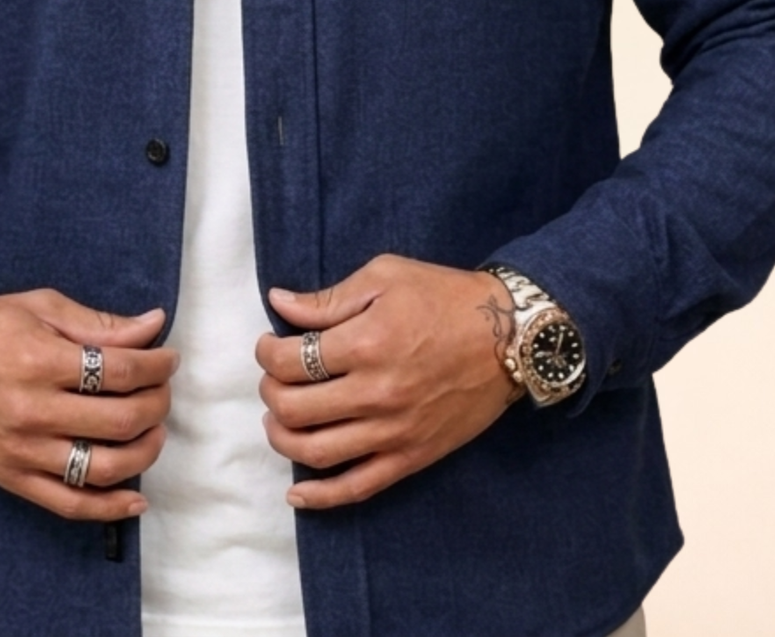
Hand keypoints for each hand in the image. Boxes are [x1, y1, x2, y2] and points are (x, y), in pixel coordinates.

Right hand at [0, 290, 176, 521]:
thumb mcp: (40, 307)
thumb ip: (99, 323)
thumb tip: (153, 326)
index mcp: (39, 361)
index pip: (120, 371)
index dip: (156, 365)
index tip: (168, 358)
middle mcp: (32, 412)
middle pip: (120, 420)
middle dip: (157, 404)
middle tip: (163, 389)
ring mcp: (22, 452)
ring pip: (102, 467)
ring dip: (144, 452)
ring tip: (154, 431)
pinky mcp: (12, 478)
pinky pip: (69, 504)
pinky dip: (109, 508)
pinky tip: (136, 499)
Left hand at [256, 254, 521, 510]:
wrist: (508, 337)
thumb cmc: (444, 297)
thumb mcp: (385, 277)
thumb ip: (328, 298)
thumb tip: (279, 303)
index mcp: (365, 343)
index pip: (289, 361)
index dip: (266, 353)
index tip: (268, 345)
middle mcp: (375, 393)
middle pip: (294, 408)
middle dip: (270, 392)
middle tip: (273, 378)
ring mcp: (393, 431)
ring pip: (316, 453)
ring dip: (282, 440)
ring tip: (278, 420)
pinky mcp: (411, 457)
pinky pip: (358, 488)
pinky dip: (321, 497)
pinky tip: (296, 493)